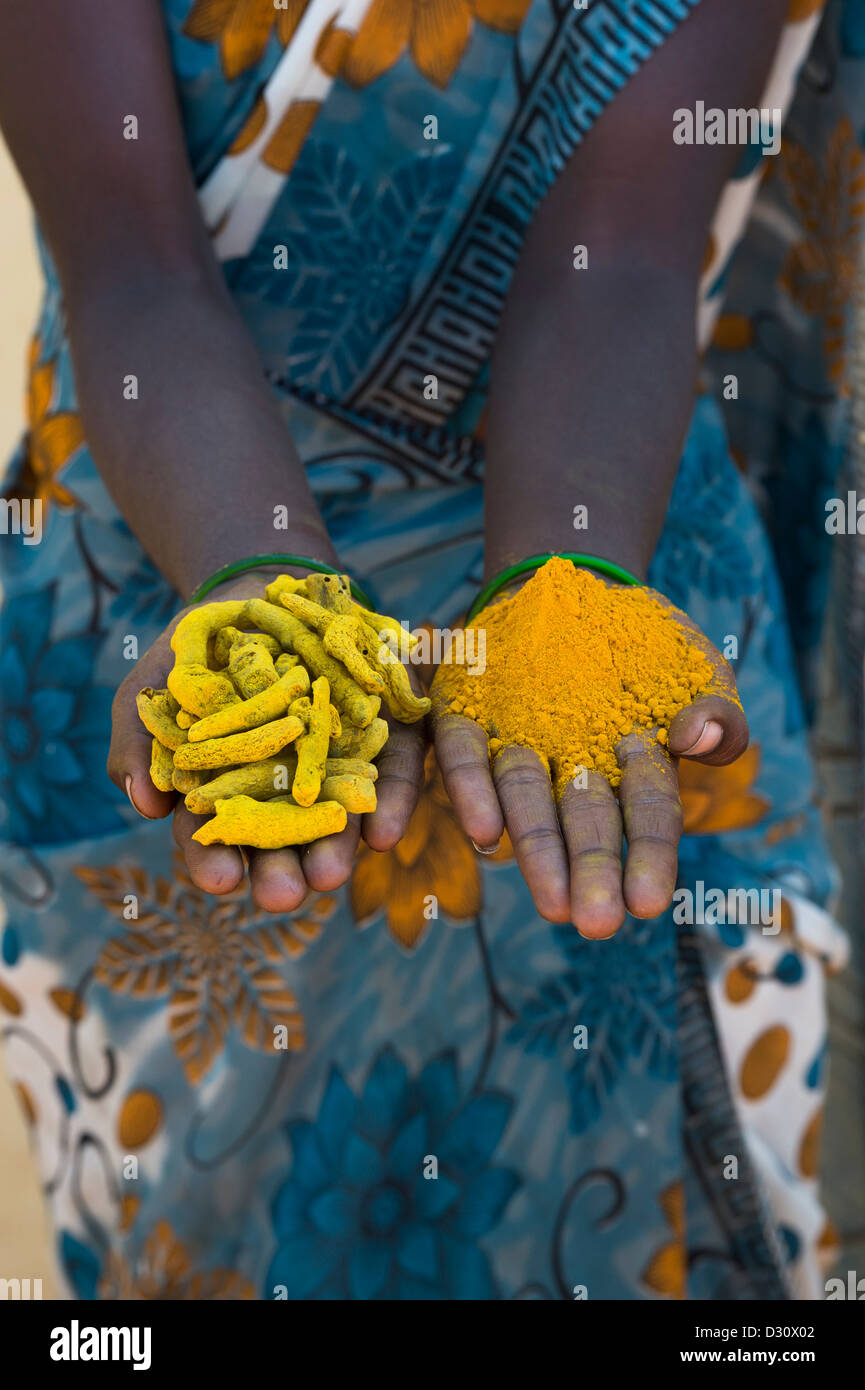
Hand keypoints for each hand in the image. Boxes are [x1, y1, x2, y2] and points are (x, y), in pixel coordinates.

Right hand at [107, 571, 424, 909]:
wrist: (259, 592)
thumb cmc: (195, 653)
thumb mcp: (153, 691)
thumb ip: (140, 747)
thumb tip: (144, 806)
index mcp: (223, 795)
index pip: (215, 838)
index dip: (213, 861)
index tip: (220, 881)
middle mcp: (279, 794)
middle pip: (279, 843)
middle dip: (280, 873)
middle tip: (283, 894)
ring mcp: (332, 769)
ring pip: (334, 821)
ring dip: (333, 852)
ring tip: (331, 874)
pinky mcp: (379, 742)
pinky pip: (389, 779)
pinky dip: (389, 808)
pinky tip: (382, 834)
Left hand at [432, 584, 747, 937]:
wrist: (570, 581)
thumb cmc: (644, 640)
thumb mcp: (698, 668)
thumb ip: (718, 711)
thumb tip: (701, 736)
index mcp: (630, 763)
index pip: (645, 815)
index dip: (647, 857)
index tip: (646, 904)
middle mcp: (570, 764)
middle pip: (583, 821)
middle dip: (590, 871)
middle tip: (592, 922)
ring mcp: (515, 739)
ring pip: (523, 799)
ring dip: (534, 849)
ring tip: (549, 901)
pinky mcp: (465, 712)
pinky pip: (462, 755)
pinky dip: (470, 791)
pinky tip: (483, 831)